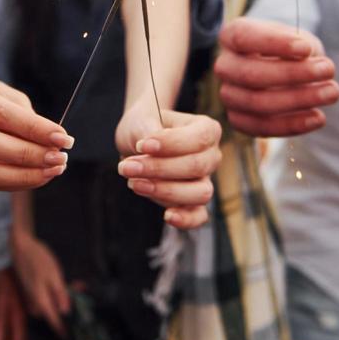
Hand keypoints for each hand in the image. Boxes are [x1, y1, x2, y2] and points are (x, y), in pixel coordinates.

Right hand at [0, 76, 70, 190]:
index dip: (33, 128)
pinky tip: (37, 176)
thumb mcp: (5, 94)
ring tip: (52, 171)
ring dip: (22, 175)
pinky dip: (14, 182)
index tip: (62, 138)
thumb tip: (51, 143)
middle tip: (59, 158)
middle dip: (27, 154)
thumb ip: (25, 116)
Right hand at [11, 230, 69, 337]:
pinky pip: (46, 298)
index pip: (55, 322)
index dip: (65, 331)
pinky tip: (64, 283)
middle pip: (53, 314)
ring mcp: (31, 297)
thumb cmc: (38, 259)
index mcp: (41, 301)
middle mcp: (35, 303)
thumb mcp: (54, 275)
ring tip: (77, 285)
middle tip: (82, 295)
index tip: (74, 339)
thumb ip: (60, 295)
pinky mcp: (31, 291)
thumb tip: (66, 312)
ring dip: (63, 299)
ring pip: (50, 305)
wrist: (20, 246)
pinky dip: (56, 293)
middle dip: (69, 308)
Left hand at [115, 97, 220, 229]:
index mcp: (207, 130)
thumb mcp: (142, 120)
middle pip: (197, 166)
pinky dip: (186, 219)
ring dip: (166, 191)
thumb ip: (148, 133)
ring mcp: (204, 180)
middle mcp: (211, 156)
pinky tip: (167, 216)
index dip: (171, 144)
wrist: (138, 143)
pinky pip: (199, 216)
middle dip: (159, 169)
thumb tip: (148, 148)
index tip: (141, 145)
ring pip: (200, 193)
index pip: (198, 138)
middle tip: (127, 167)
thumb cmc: (144, 126)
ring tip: (134, 183)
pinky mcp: (192, 202)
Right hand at [214, 18, 338, 136]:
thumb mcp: (297, 39)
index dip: (274, 43)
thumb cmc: (290, 49)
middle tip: (329, 70)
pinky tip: (318, 117)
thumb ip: (303, 48)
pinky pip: (261, 127)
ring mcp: (228, 95)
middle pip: (250, 74)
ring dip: (298, 100)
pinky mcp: (238, 119)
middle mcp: (224, 66)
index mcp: (232, 35)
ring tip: (331, 93)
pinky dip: (292, 125)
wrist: (280, 69)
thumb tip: (311, 62)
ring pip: (257, 103)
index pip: (245, 38)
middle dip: (293, 75)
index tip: (306, 48)